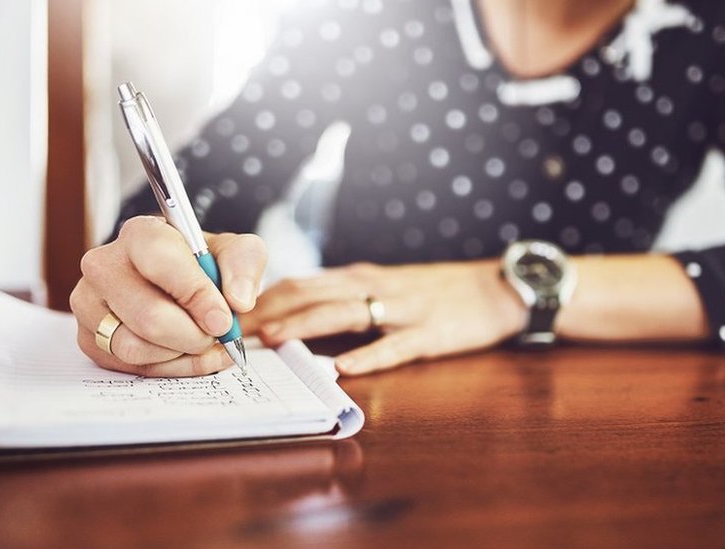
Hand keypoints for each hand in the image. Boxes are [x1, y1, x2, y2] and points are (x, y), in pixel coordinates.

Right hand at [70, 216, 266, 375]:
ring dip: (180, 353)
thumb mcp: (237, 253)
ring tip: (200, 340)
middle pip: (148, 317)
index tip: (223, 318)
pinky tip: (186, 353)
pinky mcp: (90, 338)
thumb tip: (237, 300)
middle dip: (193, 335)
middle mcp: (104, 265)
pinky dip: (168, 367)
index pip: (160, 262)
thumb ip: (245, 265)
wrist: (183, 285)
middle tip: (216, 334)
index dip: (196, 296)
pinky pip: (129, 367)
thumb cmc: (206, 266)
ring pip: (135, 347)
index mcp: (140, 234)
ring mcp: (89, 303)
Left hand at [251, 261, 526, 374]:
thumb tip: (298, 313)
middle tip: (231, 330)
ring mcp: (403, 309)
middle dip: (268, 311)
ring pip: (345, 313)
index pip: (302, 283)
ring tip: (272, 339)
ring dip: (305, 325)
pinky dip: (369, 356)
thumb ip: (347, 297)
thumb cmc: (438, 292)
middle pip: (313, 293)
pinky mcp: (430, 333)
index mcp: (362, 278)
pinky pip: (396, 346)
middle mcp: (375, 287)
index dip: (262, 298)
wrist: (496, 289)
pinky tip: (345, 368)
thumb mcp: (386, 286)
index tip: (227, 314)